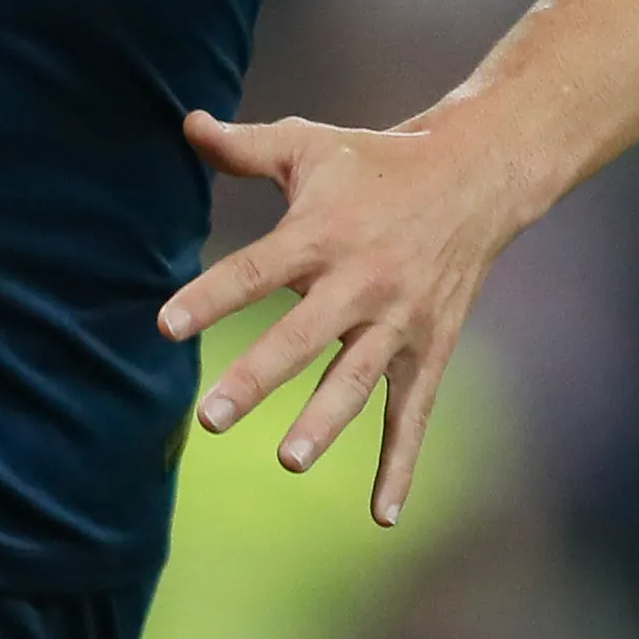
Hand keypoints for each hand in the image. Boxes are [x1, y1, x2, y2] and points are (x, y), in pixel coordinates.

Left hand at [157, 107, 531, 527]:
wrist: (473, 178)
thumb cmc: (374, 162)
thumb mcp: (309, 146)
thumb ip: (244, 147)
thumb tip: (186, 123)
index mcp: (321, 234)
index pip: (255, 270)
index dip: (210, 296)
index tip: (165, 326)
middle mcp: (360, 282)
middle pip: (301, 337)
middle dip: (257, 377)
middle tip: (211, 416)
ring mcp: (398, 322)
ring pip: (356, 380)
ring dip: (324, 423)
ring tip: (288, 461)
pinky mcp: (429, 350)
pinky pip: (412, 415)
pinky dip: (400, 465)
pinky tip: (380, 515)